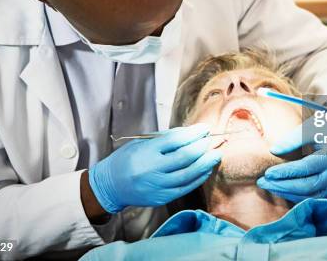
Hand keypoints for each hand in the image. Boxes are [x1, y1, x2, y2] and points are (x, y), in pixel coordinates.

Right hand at [89, 124, 220, 212]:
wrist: (110, 185)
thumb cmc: (127, 159)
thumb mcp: (141, 142)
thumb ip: (165, 138)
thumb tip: (191, 133)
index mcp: (146, 152)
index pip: (175, 140)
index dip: (193, 134)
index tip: (205, 128)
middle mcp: (152, 170)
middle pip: (185, 157)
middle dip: (202, 147)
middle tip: (214, 140)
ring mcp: (157, 186)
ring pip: (188, 174)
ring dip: (205, 163)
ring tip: (216, 154)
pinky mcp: (161, 198)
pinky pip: (185, 188)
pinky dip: (198, 178)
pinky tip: (206, 169)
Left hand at [256, 96, 326, 202]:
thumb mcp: (310, 128)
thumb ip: (292, 140)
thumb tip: (273, 151)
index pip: (306, 168)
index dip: (286, 172)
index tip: (268, 173)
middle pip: (308, 186)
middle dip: (283, 186)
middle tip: (262, 182)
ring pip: (311, 196)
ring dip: (288, 193)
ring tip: (268, 185)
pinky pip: (314, 197)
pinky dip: (297, 195)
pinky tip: (281, 189)